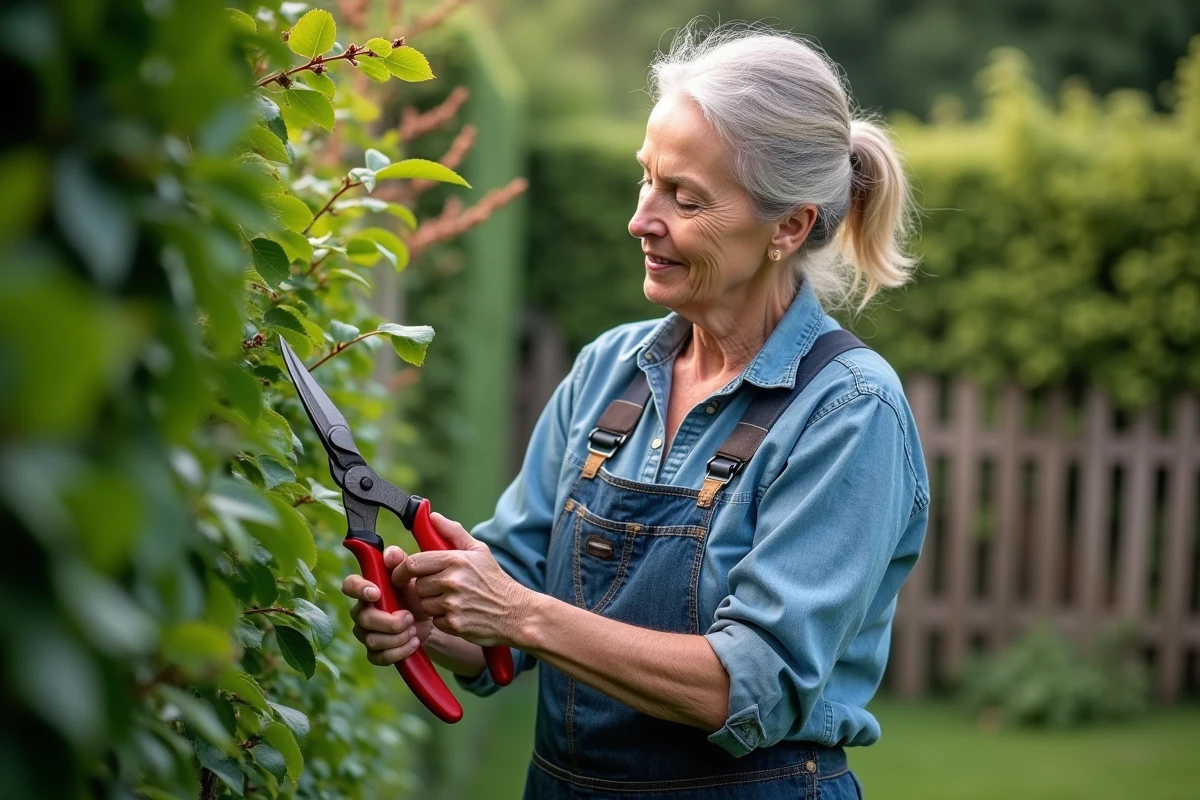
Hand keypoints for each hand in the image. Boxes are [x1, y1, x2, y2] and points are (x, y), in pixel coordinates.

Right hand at [341, 545, 434, 666]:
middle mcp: (362, 612)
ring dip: (398, 637)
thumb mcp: (412, 577)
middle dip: (390, 621)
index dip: (359, 589)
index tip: (376, 593)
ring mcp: (366, 633)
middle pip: (364, 619)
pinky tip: (413, 643)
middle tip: (409, 616)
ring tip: (413, 630)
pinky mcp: (374, 652)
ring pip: (373, 640)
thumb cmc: (415, 594)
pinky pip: (379, 657)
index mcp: (368, 589)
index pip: (349, 585)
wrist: (428, 620)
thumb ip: (402, 562)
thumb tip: (389, 554)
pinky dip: (399, 652)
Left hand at [395, 512, 533, 646]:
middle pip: (417, 586)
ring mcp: (452, 604)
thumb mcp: (479, 550)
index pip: (414, 563)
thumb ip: (453, 532)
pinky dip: (444, 620)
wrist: (516, 612)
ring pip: (424, 605)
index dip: (402, 570)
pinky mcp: (454, 624)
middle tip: (442, 588)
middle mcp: (452, 581)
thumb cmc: (495, 580)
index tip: (401, 574)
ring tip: (454, 601)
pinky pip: (435, 621)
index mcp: (455, 560)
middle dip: (425, 588)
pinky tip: (460, 614)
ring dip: (434, 605)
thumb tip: (432, 517)